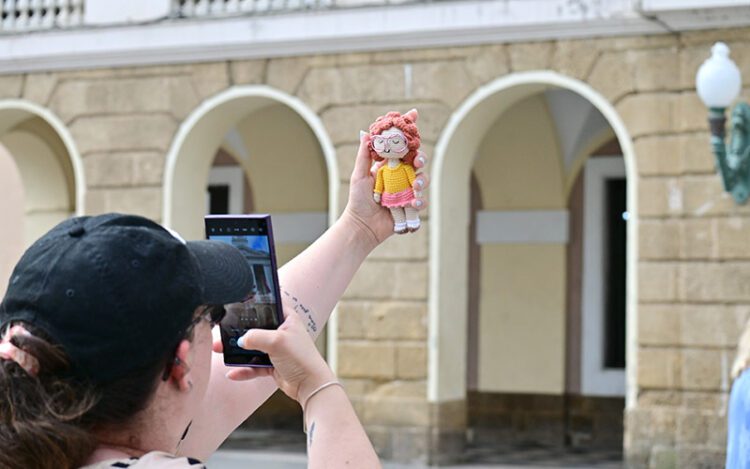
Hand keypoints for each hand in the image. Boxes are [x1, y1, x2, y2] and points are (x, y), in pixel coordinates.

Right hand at [219, 313, 333, 402]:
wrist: (310, 385)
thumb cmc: (301, 358)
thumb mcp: (277, 341)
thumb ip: (256, 337)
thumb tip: (240, 340)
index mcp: (287, 319)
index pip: (268, 306)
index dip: (254, 305)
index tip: (236, 306)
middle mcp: (281, 332)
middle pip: (255, 328)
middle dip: (238, 332)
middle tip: (222, 332)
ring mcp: (276, 349)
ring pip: (252, 347)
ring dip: (236, 351)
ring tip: (220, 350)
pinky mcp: (272, 364)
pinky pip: (254, 365)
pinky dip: (243, 369)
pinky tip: (232, 373)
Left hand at [344, 135, 429, 244]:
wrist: (362, 225)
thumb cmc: (359, 200)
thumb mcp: (359, 176)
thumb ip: (364, 156)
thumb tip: (365, 134)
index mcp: (390, 166)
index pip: (402, 146)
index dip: (409, 131)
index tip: (414, 114)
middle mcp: (401, 176)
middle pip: (418, 161)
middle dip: (422, 159)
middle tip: (418, 162)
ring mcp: (408, 191)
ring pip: (424, 180)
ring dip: (423, 181)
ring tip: (416, 186)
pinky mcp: (411, 207)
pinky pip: (423, 202)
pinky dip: (421, 201)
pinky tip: (414, 203)